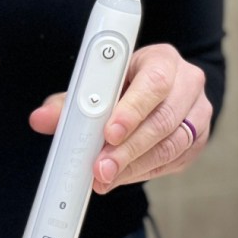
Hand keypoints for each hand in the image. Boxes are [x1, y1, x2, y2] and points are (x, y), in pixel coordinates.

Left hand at [29, 44, 210, 192]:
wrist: (160, 89)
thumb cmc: (125, 82)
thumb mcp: (100, 82)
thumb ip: (70, 100)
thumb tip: (40, 119)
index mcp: (163, 60)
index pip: (154, 82)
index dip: (132, 109)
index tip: (108, 132)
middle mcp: (188, 84)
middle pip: (163, 119)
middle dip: (128, 148)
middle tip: (100, 167)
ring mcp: (198, 114)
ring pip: (171, 145)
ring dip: (134, 165)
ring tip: (104, 177)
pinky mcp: (197, 141)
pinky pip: (172, 161)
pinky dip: (143, 172)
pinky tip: (120, 177)